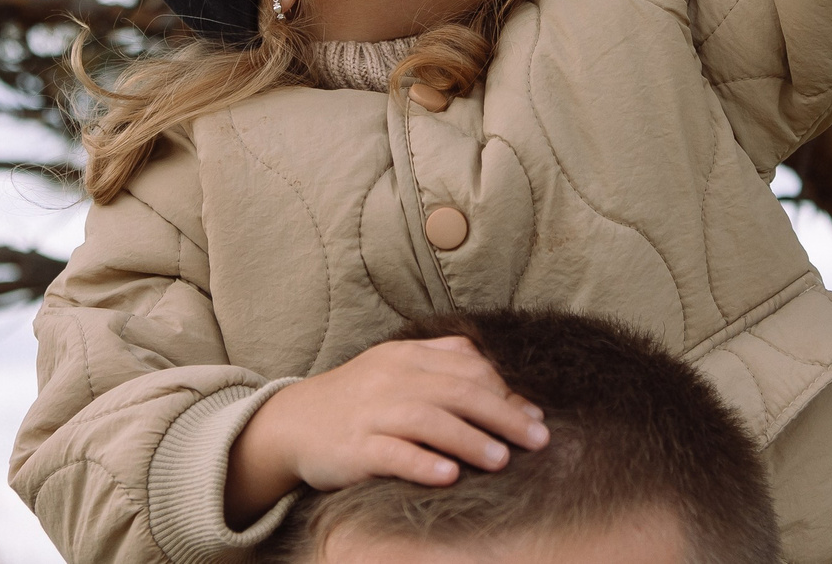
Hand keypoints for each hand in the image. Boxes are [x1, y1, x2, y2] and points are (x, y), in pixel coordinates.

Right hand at [224, 336, 548, 525]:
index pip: (469, 367)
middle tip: (538, 439)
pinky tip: (449, 476)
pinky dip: (422, 464)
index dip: (507, 390)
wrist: (293, 422)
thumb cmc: (358, 397)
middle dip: (504, 415)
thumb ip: (443, 362)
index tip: (536, 415)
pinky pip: (392, 454)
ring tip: (502, 461)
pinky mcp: (353, 447)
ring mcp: (371, 412)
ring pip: (428, 420)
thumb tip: (500, 376)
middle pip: (458, 391)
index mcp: (408, 356)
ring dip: (470, 440)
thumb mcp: (397, 367)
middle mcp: (392, 379)